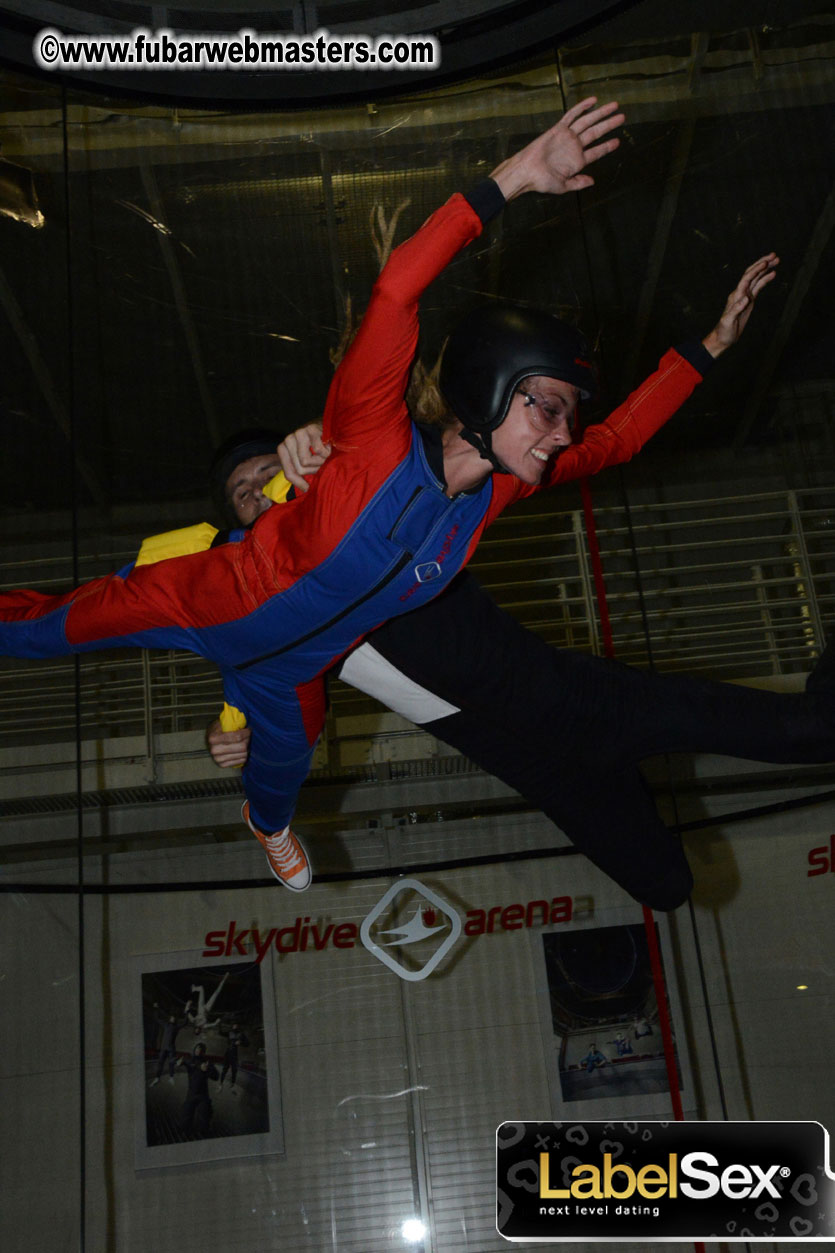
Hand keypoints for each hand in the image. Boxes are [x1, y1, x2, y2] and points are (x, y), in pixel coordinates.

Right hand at [207, 718, 251, 767]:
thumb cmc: (219, 729)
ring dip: (247, 747)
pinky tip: (241, 750)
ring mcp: (218, 759)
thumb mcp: (222, 722)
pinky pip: (241, 761)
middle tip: (248, 736)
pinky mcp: (222, 765)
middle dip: (247, 740)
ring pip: (243, 754)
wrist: (211, 740)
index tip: (248, 729)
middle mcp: (214, 750)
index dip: (246, 733)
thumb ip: (231, 722)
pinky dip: (244, 755)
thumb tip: (244, 721)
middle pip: (242, 747)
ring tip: (245, 742)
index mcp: (214, 738)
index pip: (237, 737)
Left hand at [277, 422, 330, 491]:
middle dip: (314, 469)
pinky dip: (326, 452)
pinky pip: (317, 451)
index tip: (309, 488)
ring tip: (325, 454)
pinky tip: (328, 445)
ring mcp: (298, 433)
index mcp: (283, 449)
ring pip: (306, 461)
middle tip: (322, 463)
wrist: (333, 430)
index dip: (300, 483)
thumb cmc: (320, 449)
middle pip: (299, 469)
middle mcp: (288, 440)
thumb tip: (305, 492)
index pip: (289, 473)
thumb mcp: (308, 463)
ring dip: (320, 461)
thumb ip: (302, 474)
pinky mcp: (310, 429)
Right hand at [490, 97, 623, 201]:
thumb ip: (578, 183)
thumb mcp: (563, 186)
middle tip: (622, 117)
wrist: (527, 172)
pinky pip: (572, 115)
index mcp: (577, 161)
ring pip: (588, 122)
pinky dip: (582, 108)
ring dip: (601, 114)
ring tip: (615, 107)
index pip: (596, 152)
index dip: (607, 146)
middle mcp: (574, 146)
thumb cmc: (542, 181)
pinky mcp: (558, 129)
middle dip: (609, 124)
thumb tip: (592, 181)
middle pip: (596, 132)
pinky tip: (593, 101)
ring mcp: (567, 136)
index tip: (618, 142)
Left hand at [702, 253, 778, 357]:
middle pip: (751, 273)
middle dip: (762, 263)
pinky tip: (773, 273)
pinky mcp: (749, 301)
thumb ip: (736, 309)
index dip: (756, 270)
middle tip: (774, 255)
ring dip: (766, 268)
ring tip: (777, 260)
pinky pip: (758, 287)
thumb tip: (746, 298)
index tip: (766, 263)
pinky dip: (765, 279)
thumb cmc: (724, 331)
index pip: (746, 278)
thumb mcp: (728, 321)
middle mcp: (740, 293)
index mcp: (736, 296)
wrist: (723, 337)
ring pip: (756, 278)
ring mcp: (745, 296)